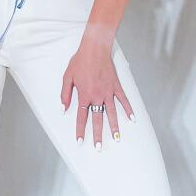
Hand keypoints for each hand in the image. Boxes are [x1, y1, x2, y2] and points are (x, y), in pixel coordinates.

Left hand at [60, 34, 133, 148]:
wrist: (95, 48)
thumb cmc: (80, 61)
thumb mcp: (67, 77)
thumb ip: (65, 94)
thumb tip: (63, 109)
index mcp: (84, 95)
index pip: (81, 117)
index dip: (80, 131)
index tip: (80, 142)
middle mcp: (97, 96)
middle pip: (97, 120)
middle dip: (98, 135)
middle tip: (99, 148)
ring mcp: (108, 92)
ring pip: (112, 113)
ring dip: (114, 127)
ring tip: (117, 139)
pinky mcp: (116, 86)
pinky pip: (124, 100)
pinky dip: (128, 110)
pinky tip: (133, 119)